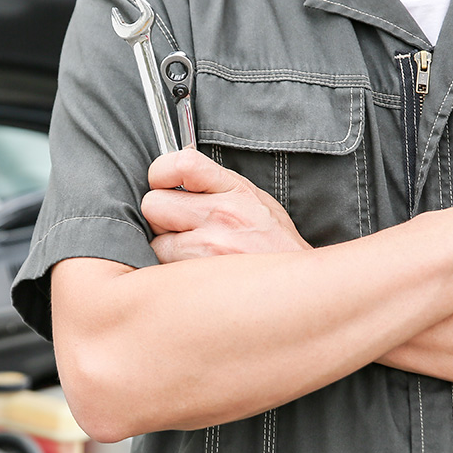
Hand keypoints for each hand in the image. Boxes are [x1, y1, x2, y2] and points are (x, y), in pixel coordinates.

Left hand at [142, 148, 310, 262]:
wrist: (300, 289)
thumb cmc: (274, 244)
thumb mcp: (257, 200)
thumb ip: (217, 186)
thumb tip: (176, 176)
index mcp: (236, 189)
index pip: (181, 164)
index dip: (161, 174)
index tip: (166, 185)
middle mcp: (223, 214)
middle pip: (153, 204)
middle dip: (160, 217)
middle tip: (178, 226)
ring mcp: (212, 248)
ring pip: (154, 243)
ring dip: (166, 248)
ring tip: (191, 253)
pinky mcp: (202, 278)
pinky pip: (164, 271)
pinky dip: (171, 273)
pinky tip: (194, 272)